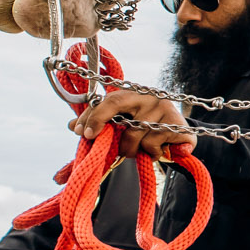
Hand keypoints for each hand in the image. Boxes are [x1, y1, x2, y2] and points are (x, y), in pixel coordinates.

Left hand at [72, 90, 195, 159]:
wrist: (179, 131)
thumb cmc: (144, 128)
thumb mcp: (121, 126)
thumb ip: (96, 129)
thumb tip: (69, 134)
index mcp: (130, 95)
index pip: (107, 100)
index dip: (93, 116)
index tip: (81, 133)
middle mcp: (147, 97)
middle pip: (118, 105)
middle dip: (107, 128)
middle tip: (109, 147)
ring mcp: (164, 109)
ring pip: (137, 137)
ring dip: (135, 151)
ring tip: (144, 149)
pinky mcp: (179, 124)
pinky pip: (156, 146)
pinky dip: (154, 154)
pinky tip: (161, 150)